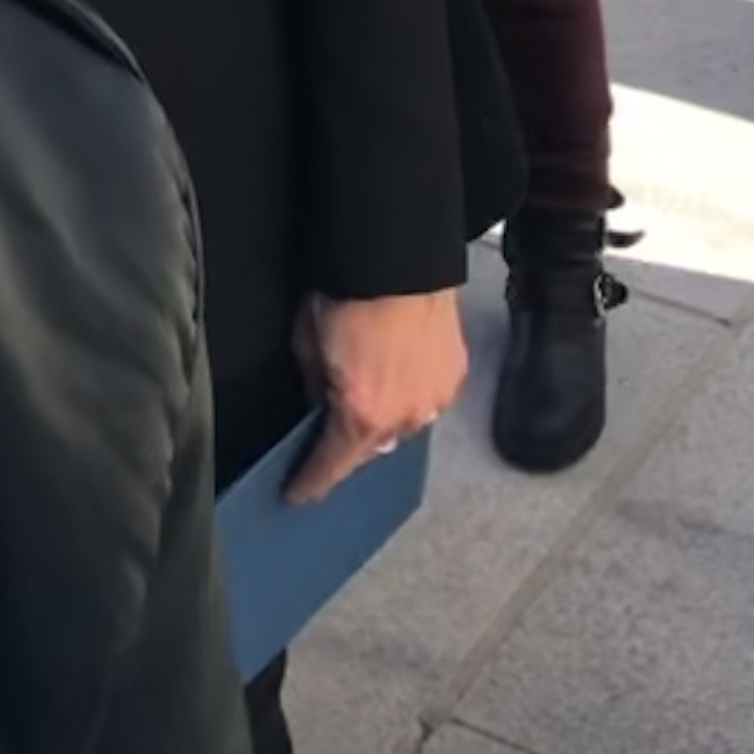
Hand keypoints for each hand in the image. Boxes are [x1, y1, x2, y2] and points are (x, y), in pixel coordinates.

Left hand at [291, 290, 466, 501]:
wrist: (400, 260)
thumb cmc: (346, 295)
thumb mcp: (305, 343)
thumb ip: (314, 386)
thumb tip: (320, 402)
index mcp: (361, 416)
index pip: (331, 467)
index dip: (310, 484)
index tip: (297, 494)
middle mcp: (404, 418)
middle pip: (370, 450)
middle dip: (347, 444)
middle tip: (329, 430)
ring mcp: (435, 399)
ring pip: (402, 426)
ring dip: (382, 418)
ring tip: (364, 395)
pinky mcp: (455, 376)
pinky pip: (426, 400)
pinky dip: (408, 395)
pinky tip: (394, 377)